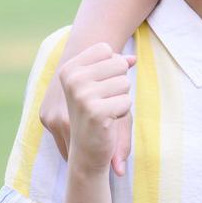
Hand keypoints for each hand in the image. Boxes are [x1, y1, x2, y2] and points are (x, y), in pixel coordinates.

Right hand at [57, 43, 134, 172]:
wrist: (86, 153)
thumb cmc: (99, 114)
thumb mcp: (105, 87)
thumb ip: (116, 68)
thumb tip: (133, 58)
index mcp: (68, 69)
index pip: (106, 49)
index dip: (112, 68)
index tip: (100, 85)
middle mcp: (71, 79)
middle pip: (118, 64)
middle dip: (119, 84)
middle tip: (104, 102)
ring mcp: (81, 95)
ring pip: (125, 83)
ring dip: (121, 99)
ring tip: (105, 113)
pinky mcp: (94, 111)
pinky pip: (126, 102)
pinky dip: (123, 113)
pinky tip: (107, 123)